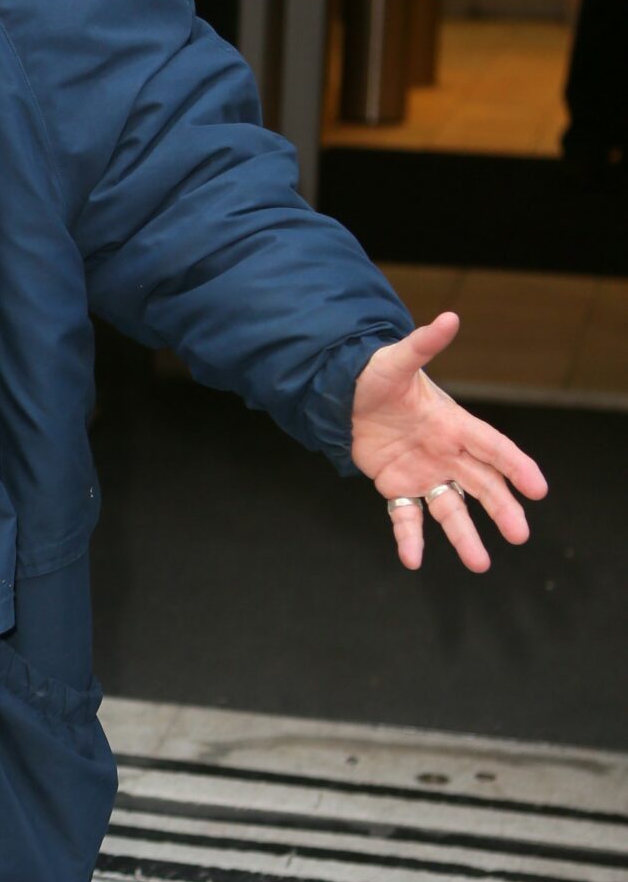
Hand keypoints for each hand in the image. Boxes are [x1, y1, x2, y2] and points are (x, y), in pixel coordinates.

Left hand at [350, 314, 546, 572]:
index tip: (538, 488)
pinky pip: (406, 517)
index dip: (516, 466)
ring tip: (480, 564)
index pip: (493, 447)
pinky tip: (412, 560)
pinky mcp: (398, 486)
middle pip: (481, 485)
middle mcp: (445, 452)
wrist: (343, 394)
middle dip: (502, 509)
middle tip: (520, 534)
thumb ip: (423, 344)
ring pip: (450, 509)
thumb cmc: (375, 375)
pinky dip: (409, 538)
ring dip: (464, 537)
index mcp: (453, 424)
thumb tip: (449, 317)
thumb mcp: (397, 361)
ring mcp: (424, 472)